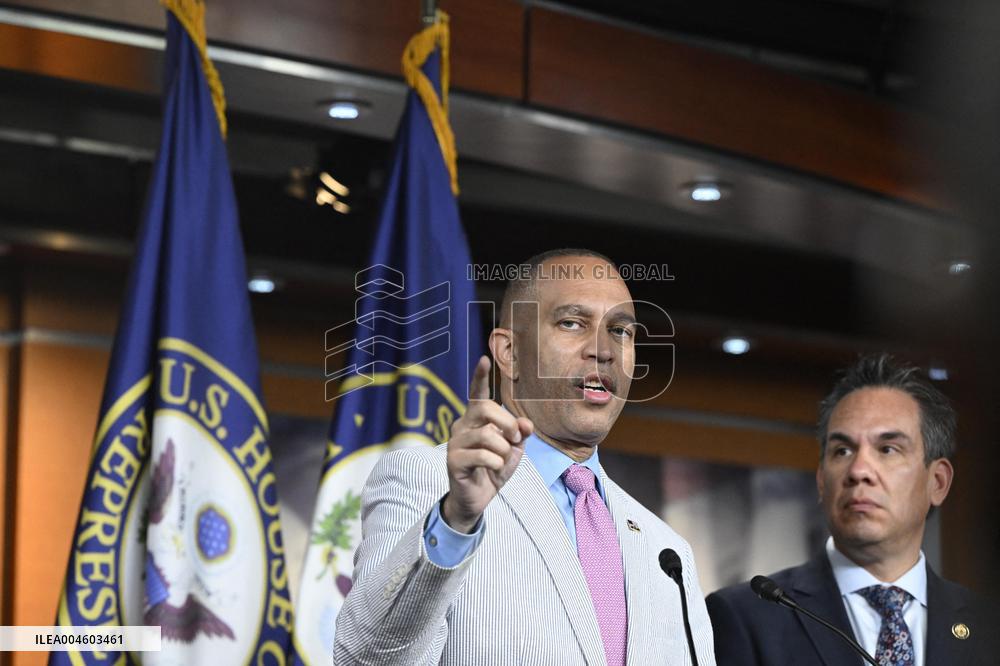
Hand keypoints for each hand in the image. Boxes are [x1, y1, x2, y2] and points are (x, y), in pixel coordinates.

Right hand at [442, 355, 533, 532]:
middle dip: (507, 422)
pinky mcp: (454, 460)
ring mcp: (456, 442)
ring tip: (502, 460)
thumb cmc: (493, 468)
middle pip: (486, 408)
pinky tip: (493, 470)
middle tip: (516, 438)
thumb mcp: (513, 449)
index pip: (477, 393)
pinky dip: (497, 463)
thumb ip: (520, 433)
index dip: (480, 377)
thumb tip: (526, 424)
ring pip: (487, 435)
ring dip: (504, 449)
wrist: (477, 498)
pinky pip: (483, 456)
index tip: (484, 359)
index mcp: (476, 419)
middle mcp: (462, 425)